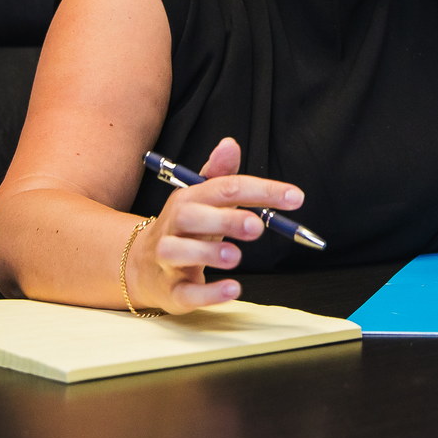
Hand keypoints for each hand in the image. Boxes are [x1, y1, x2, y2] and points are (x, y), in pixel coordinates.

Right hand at [128, 137, 303, 313]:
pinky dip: (208, 292)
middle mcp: (174, 225)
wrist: (142, 266)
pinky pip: (184, 292)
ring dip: (209, 253)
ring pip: (178, 251)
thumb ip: (221, 175)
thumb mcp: (203, 200)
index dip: (261, 190)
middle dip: (226, 219)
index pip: (225, 188)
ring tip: (237, 257)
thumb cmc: (186, 229)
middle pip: (193, 216)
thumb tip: (230, 144)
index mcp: (190, 199)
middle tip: (258, 227)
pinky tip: (233, 289)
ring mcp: (168, 258)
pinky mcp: (170, 290)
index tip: (295, 198)